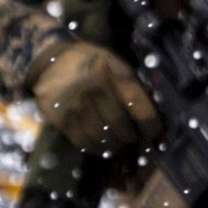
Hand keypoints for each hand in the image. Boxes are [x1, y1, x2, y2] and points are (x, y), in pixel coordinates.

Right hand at [31, 39, 155, 156]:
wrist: (49, 60)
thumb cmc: (90, 62)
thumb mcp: (114, 63)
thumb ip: (130, 85)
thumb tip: (151, 117)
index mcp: (112, 72)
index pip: (138, 105)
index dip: (151, 126)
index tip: (159, 138)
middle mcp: (93, 88)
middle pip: (120, 125)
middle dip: (131, 138)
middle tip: (134, 141)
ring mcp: (74, 104)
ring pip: (101, 136)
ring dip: (114, 145)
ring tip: (118, 145)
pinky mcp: (59, 117)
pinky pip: (82, 140)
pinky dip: (95, 147)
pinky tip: (101, 146)